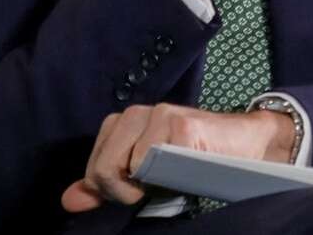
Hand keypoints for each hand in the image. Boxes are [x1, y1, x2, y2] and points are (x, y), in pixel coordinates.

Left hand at [60, 104, 292, 212]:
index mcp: (122, 122)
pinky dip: (168, 175)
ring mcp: (158, 114)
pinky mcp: (181, 123)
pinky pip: (155, 161)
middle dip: (124, 191)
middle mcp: (135, 113)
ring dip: (147, 184)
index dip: (111, 189)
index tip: (138, 191)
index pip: (93, 166)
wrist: (243, 144)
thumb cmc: (192, 160)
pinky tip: (185, 168)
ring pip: (128, 165)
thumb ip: (105, 185)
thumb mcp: (144, 175)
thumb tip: (68, 200)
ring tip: (168, 179)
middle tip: (152, 190)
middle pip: (103, 167)